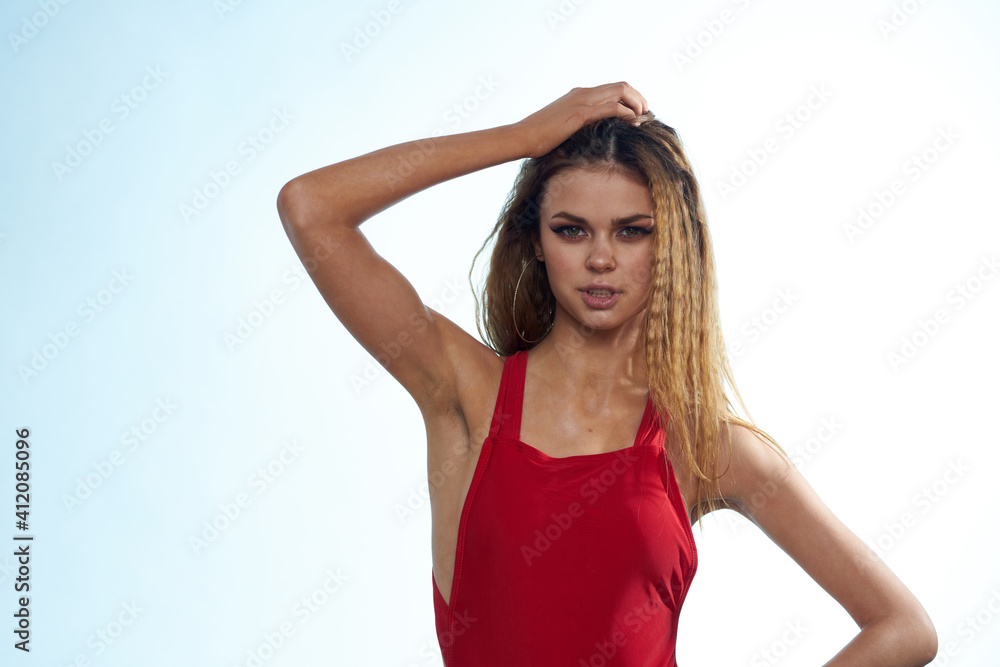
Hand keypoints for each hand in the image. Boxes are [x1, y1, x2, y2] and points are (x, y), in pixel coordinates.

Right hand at [511, 82, 648, 158]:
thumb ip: (578, 125)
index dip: (631, 97)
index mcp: (579, 94)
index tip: (639, 112)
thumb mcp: (562, 126)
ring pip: (620, 91)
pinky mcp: (580, 114)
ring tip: (644, 118)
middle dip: (639, 98)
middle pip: (622, 85)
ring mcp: (582, 101)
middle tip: (647, 114)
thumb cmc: (539, 137)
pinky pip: (611, 108)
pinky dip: (627, 113)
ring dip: (637, 103)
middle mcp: (583, 93)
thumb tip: (591, 136)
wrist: (522, 137)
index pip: (613, 88)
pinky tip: (633, 123)